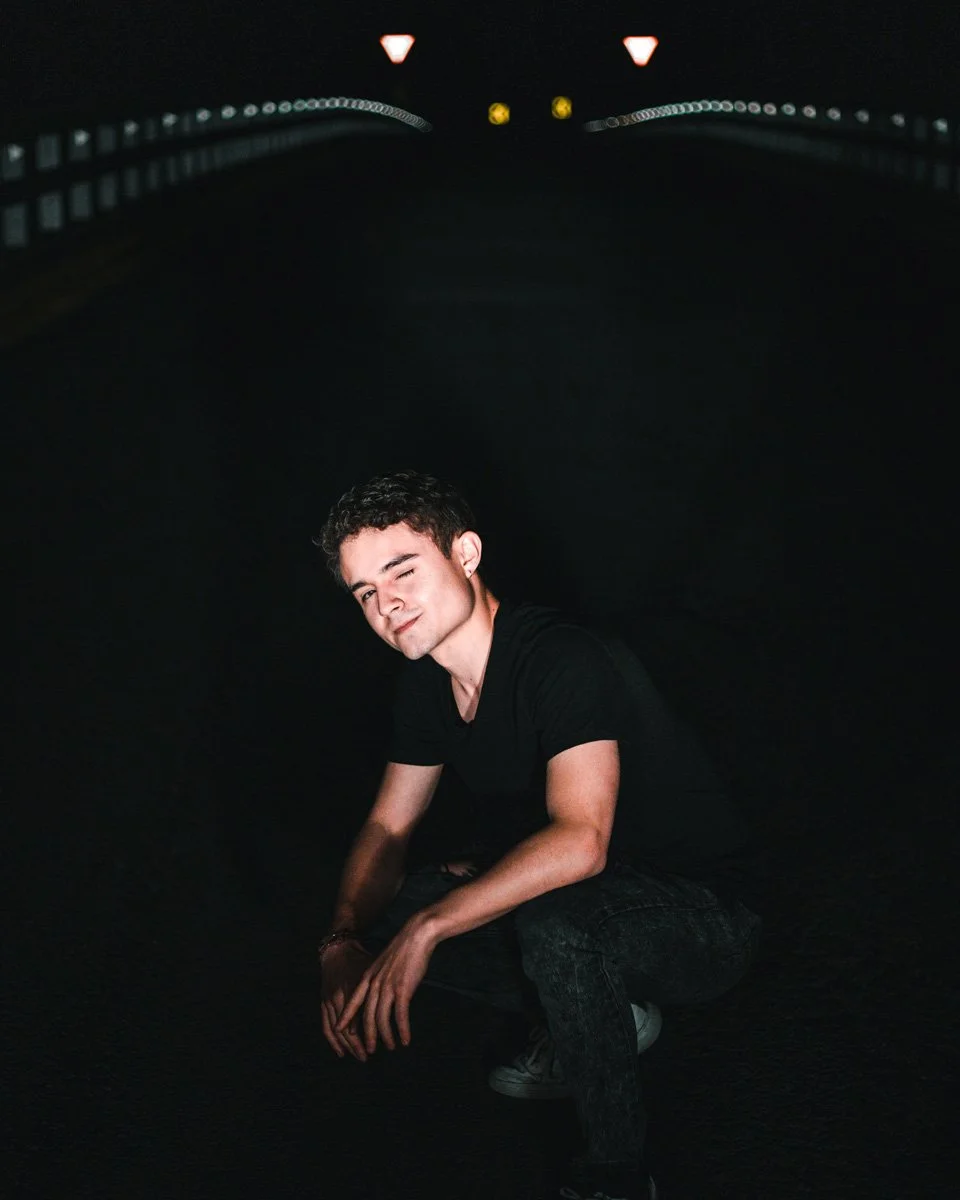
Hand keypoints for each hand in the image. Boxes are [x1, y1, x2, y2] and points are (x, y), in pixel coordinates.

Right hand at [321, 940, 374, 1061]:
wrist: (339, 949)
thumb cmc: (362, 959)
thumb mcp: (374, 971)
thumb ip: (383, 989)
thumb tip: (402, 1006)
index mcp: (352, 991)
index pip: (360, 1021)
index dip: (369, 1036)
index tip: (379, 1047)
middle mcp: (337, 997)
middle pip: (348, 1029)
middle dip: (358, 1045)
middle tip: (368, 1057)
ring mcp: (328, 1000)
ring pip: (336, 1031)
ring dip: (347, 1045)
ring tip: (358, 1056)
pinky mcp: (323, 1002)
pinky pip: (326, 1026)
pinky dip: (333, 1040)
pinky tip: (340, 1051)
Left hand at [335, 916, 437, 1053]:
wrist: (417, 935)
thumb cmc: (405, 948)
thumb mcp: (386, 963)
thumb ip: (381, 978)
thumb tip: (383, 992)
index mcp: (369, 976)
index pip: (353, 1001)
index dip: (347, 1017)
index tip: (340, 1030)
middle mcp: (375, 984)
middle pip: (367, 1016)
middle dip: (368, 1035)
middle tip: (370, 1050)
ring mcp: (388, 987)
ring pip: (382, 1020)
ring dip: (387, 1036)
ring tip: (392, 1046)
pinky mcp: (403, 990)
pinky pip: (400, 1017)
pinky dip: (403, 1030)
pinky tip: (406, 1040)